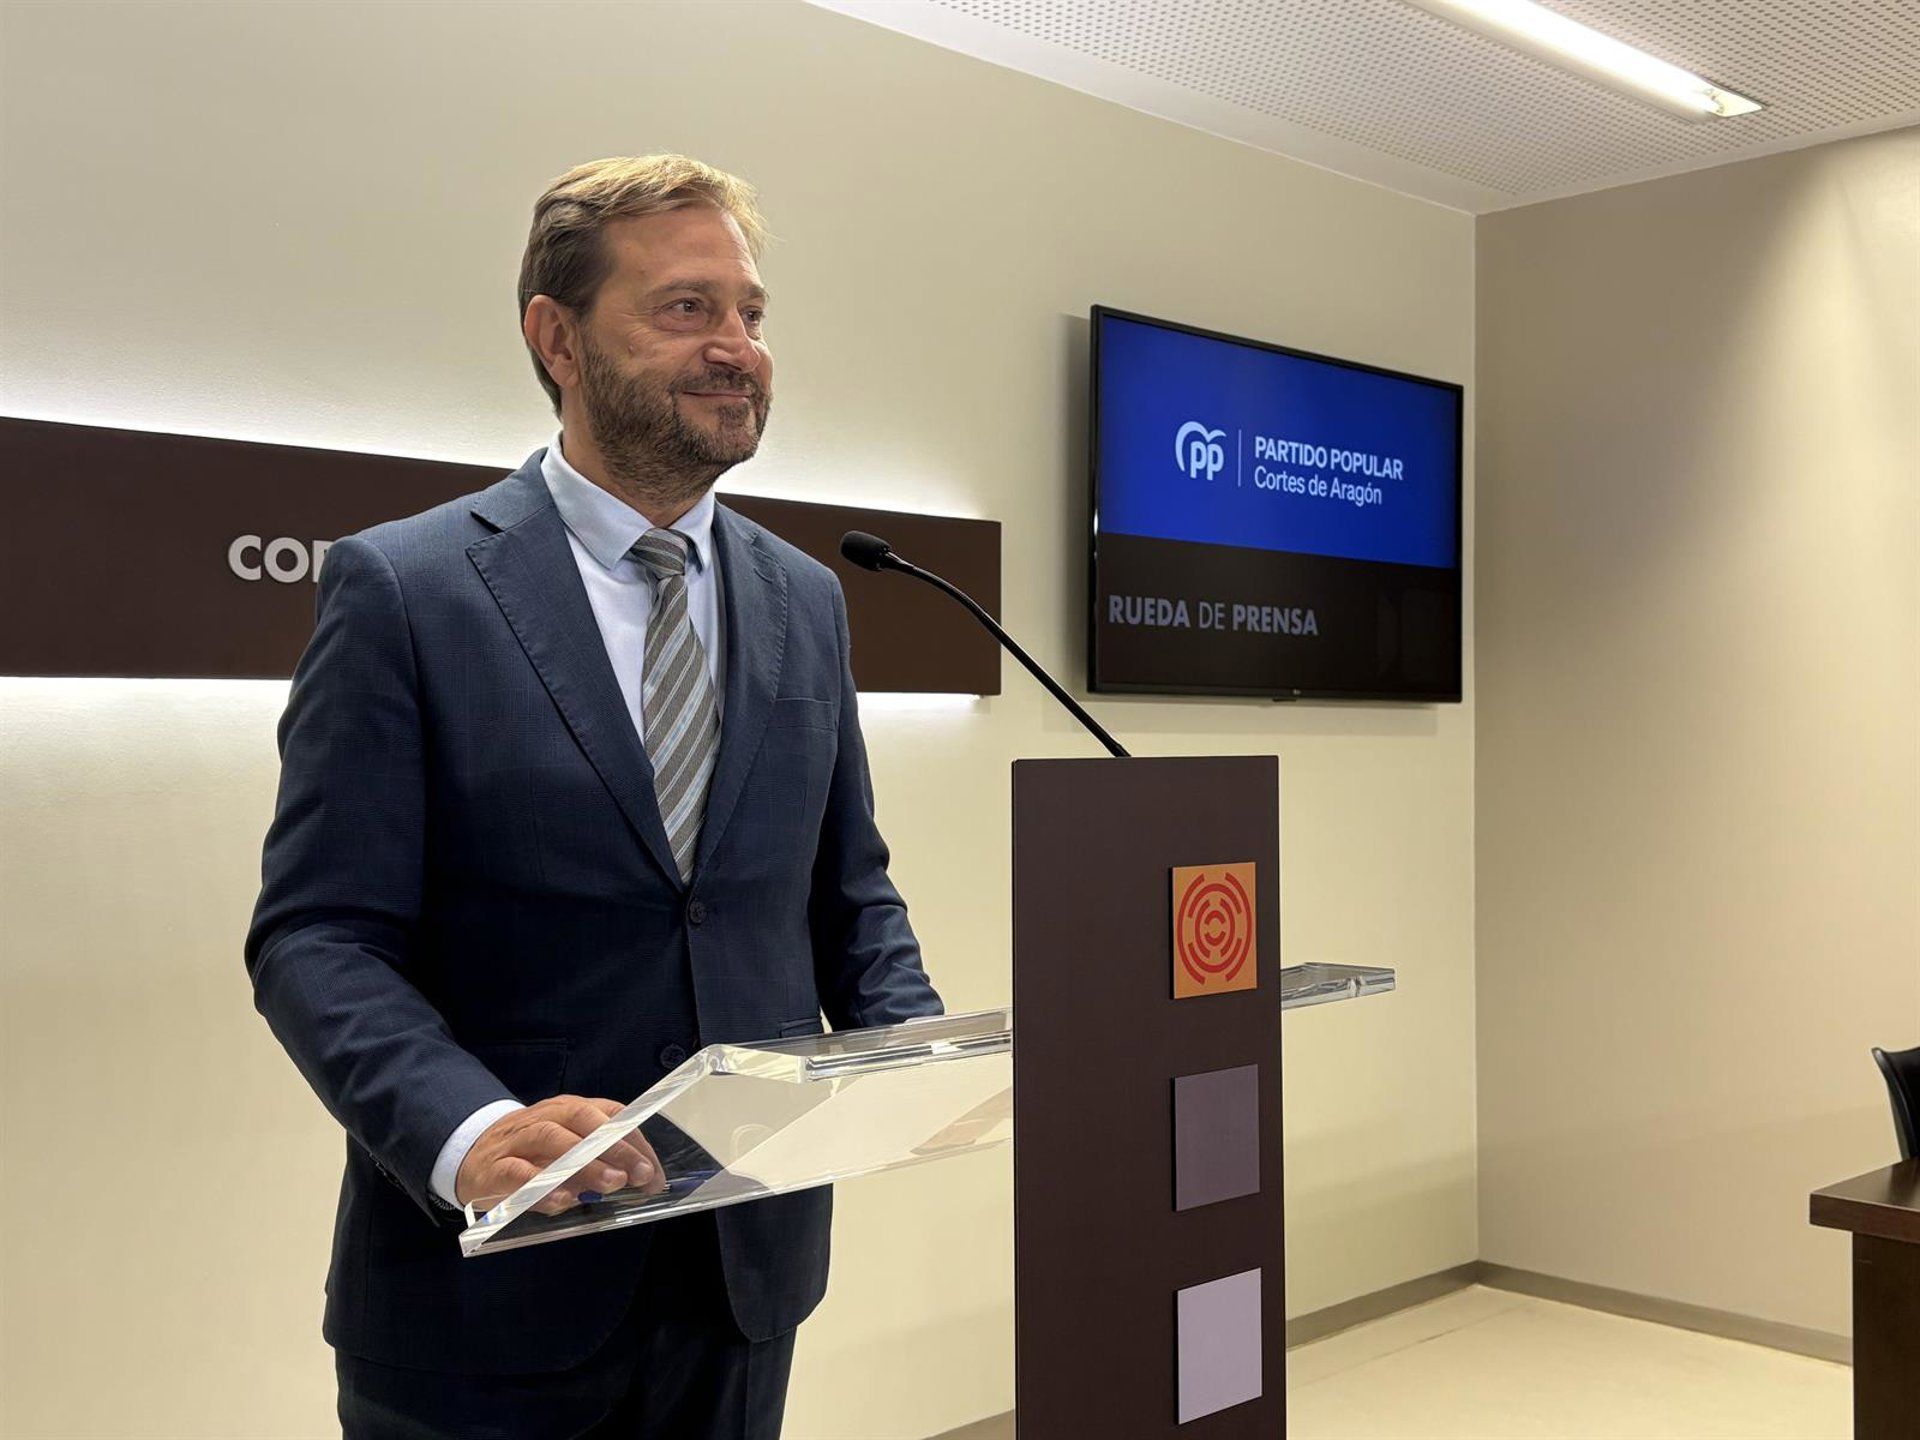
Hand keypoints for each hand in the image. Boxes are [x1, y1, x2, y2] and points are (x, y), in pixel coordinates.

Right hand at [455, 1095, 666, 1214]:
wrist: (470, 1156)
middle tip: (638, 1175)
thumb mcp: (567, 1152)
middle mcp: (546, 1118)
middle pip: (584, 1121)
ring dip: (586, 1162)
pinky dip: (542, 1185)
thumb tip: (642, 1181)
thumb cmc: (530, 1155)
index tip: (653, 1174)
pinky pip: (518, 1172)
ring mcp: (518, 1140)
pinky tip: (564, 1200)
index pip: (610, 1115)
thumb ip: (600, 1163)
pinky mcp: (494, 1168)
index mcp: (569, 1110)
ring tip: (612, 1184)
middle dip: (615, 1146)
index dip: (635, 1142)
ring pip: (553, 1140)